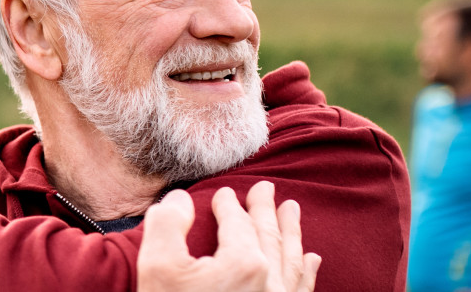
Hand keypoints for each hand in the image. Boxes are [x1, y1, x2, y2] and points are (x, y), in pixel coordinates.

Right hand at [138, 181, 320, 291]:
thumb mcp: (157, 268)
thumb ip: (168, 225)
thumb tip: (181, 199)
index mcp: (243, 262)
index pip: (237, 222)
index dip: (229, 204)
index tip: (224, 193)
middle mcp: (271, 282)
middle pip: (269, 235)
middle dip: (266, 210)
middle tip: (267, 189)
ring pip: (293, 259)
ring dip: (293, 232)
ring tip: (293, 211)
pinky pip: (302, 290)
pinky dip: (307, 271)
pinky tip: (312, 260)